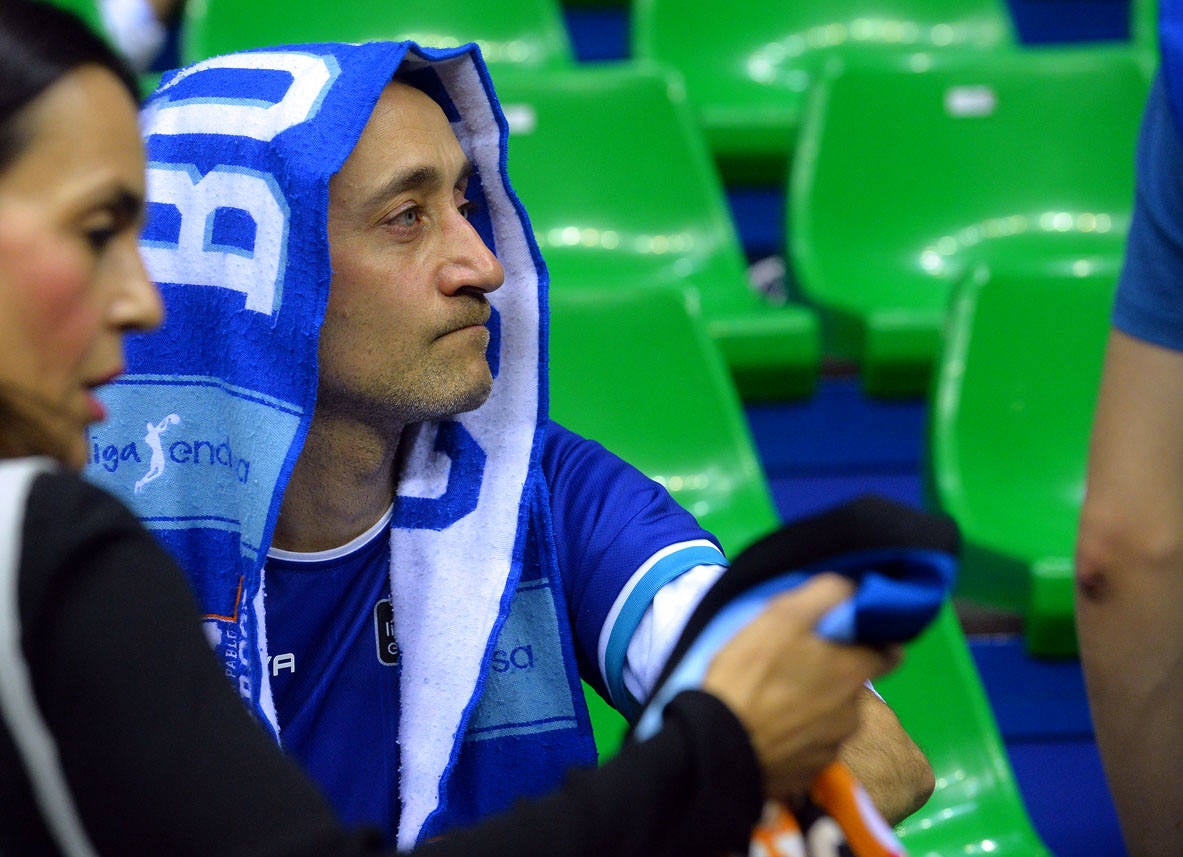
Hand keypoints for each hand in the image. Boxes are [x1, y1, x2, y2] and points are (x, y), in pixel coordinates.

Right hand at [702, 574, 898, 801]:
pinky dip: (798, 736)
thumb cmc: (752, 675)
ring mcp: (832, 747)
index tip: (848, 637)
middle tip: (795, 665)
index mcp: (853, 673)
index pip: (891, 654)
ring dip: (814, 707)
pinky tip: (770, 729)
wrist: (719, 745)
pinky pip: (811, 747)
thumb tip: (851, 587)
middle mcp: (854, 713)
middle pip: (853, 686)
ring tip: (776, 700)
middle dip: (833, 675)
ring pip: (832, 718)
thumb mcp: (782, 617)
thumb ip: (824, 595)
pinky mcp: (809, 773)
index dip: (872, 642)